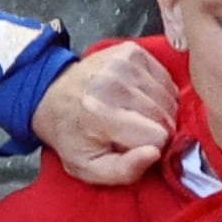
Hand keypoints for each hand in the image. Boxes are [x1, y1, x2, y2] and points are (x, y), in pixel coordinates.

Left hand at [32, 46, 177, 185]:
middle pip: (167, 116)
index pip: (158, 137)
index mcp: (101, 114)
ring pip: (170, 98)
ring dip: (160, 111)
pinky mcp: (131, 50)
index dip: (152, 147)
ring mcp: (123, 63)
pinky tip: (139, 97)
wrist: (51, 96)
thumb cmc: (73, 137)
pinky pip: (167, 79)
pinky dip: (159, 92)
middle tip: (133, 131)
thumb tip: (155, 153)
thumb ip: (124, 171)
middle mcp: (113, 83)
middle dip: (157, 129)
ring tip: (135, 114)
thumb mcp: (88, 168)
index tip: (136, 147)